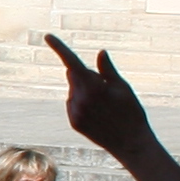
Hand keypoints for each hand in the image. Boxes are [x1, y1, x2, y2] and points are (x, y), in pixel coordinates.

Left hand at [47, 35, 157, 166]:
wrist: (131, 144)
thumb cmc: (132, 112)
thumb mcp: (123, 87)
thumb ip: (107, 70)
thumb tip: (100, 52)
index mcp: (93, 86)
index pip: (71, 62)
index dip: (59, 48)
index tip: (47, 36)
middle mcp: (80, 99)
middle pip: (74, 75)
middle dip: (84, 74)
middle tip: (105, 88)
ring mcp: (75, 112)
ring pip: (73, 91)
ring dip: (83, 91)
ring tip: (105, 106)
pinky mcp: (74, 122)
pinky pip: (73, 105)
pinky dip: (81, 104)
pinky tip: (98, 114)